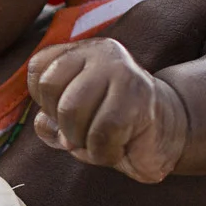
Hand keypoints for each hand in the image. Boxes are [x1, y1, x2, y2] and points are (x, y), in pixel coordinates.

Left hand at [28, 38, 188, 182]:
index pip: (38, 71)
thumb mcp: (74, 125)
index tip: (70, 116)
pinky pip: (101, 131)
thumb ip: (50, 122)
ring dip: (83, 141)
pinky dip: (104, 152)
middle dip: (64, 125)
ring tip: (104, 141)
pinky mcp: (138, 95)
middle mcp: (100, 53)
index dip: (45, 103)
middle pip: (50, 89)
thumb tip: (43, 124)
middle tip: (88, 133)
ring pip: (72, 109)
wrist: (167, 134)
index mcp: (80, 53)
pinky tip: (119, 148)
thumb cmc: (114, 127)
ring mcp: (121, 70)